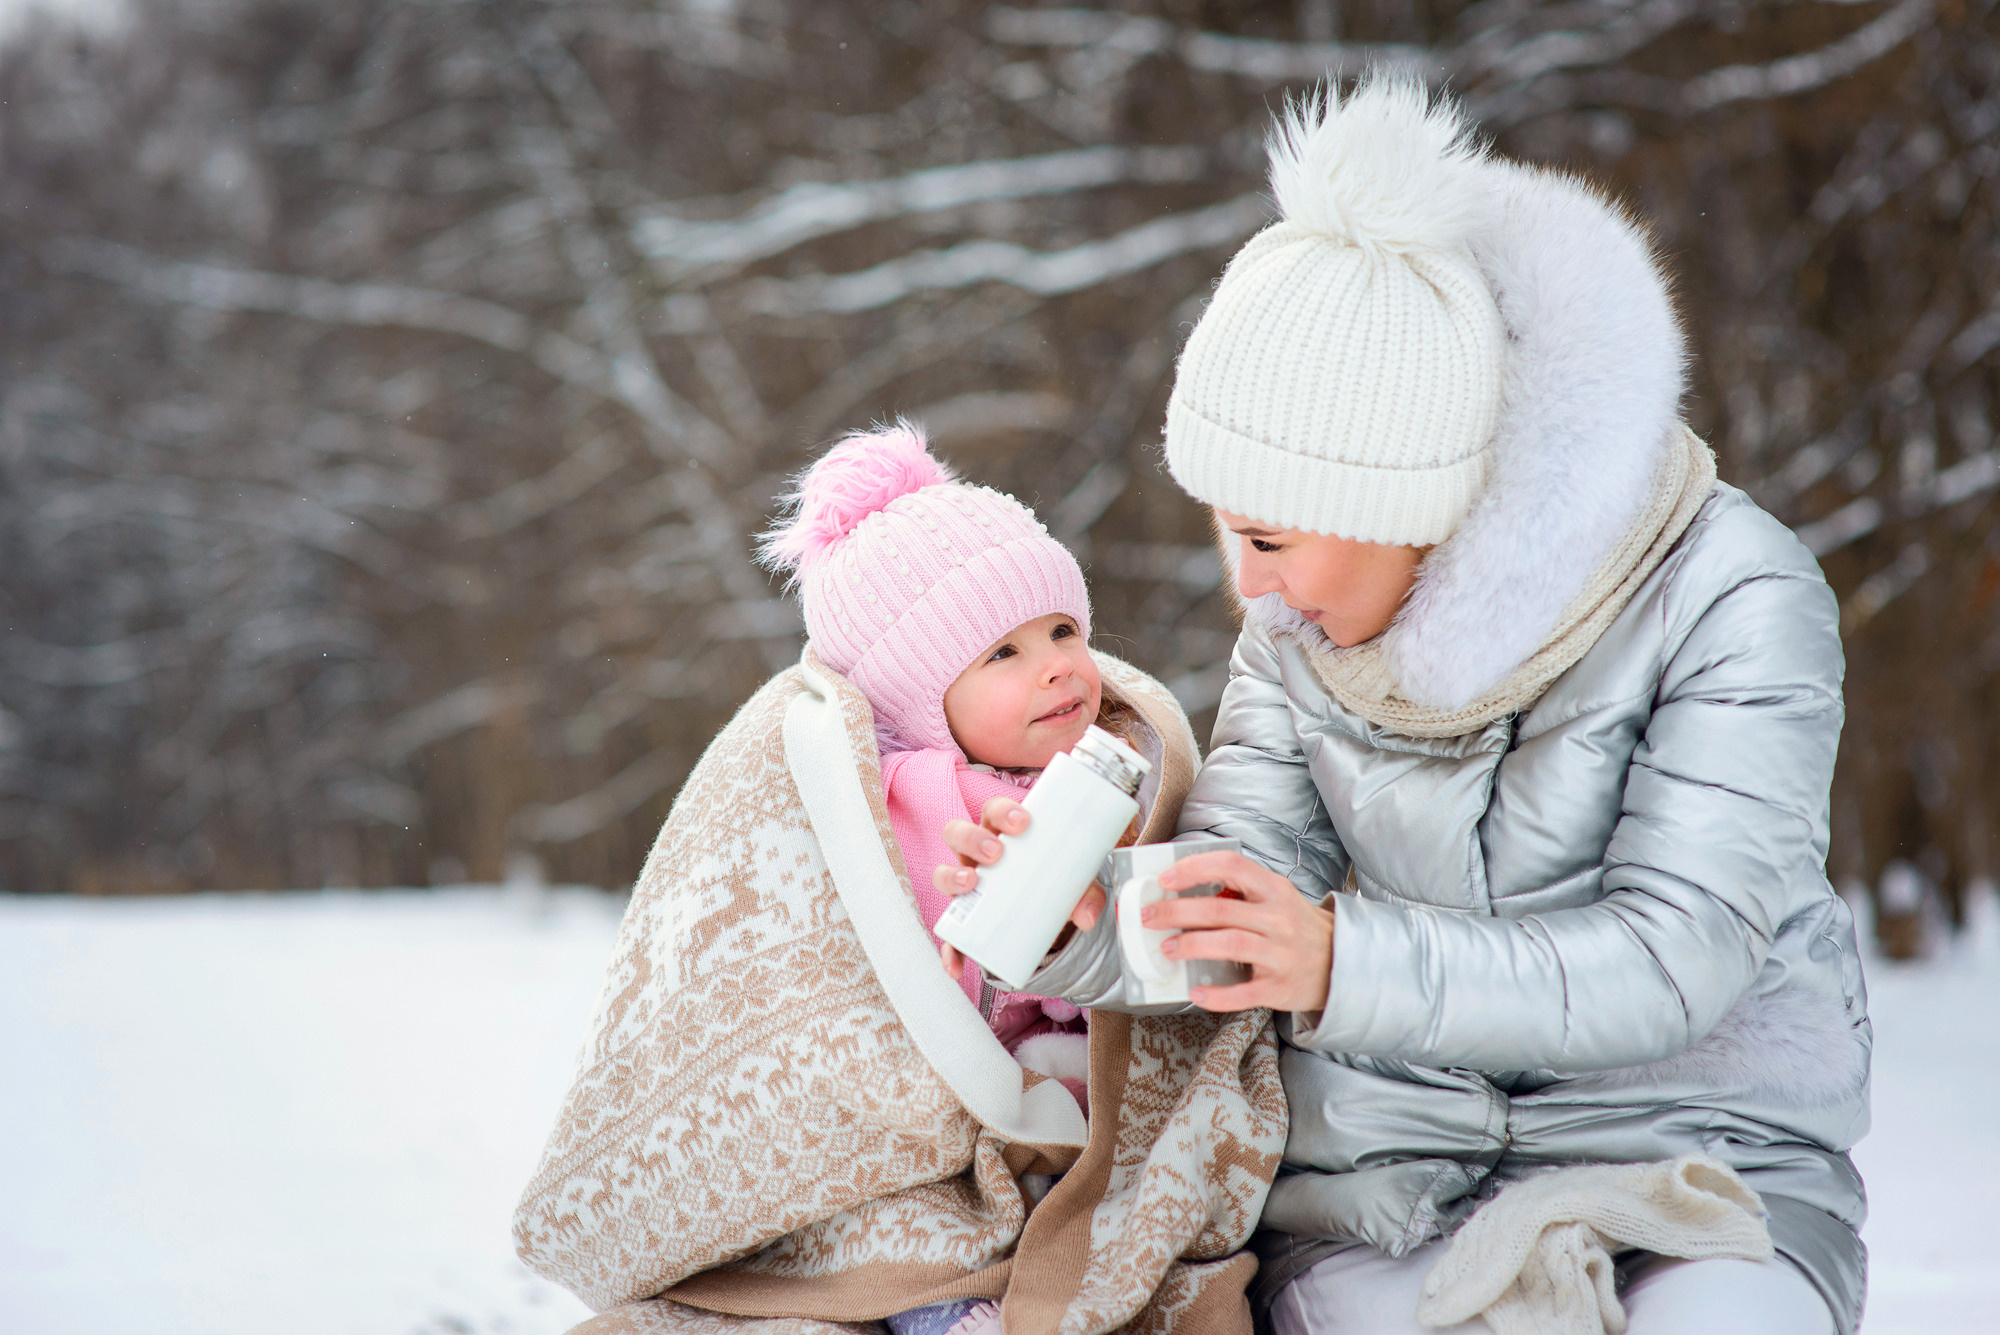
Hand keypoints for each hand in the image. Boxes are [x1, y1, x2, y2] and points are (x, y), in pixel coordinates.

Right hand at [932, 796, 1107, 980]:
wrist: (1046, 918)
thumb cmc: (1052, 883)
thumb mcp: (1073, 885)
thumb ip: (1086, 895)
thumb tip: (1088, 916)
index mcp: (1002, 834)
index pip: (993, 810)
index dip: (1002, 810)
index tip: (1022, 821)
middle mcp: (975, 855)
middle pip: (957, 832)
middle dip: (971, 838)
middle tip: (996, 852)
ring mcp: (965, 885)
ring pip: (942, 873)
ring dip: (951, 876)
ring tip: (971, 884)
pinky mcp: (963, 919)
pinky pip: (949, 934)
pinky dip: (949, 950)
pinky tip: (954, 964)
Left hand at [1146, 851, 1333, 1012]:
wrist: (1341, 964)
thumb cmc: (1296, 928)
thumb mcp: (1276, 898)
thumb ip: (1239, 892)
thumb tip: (1182, 893)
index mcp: (1274, 890)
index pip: (1232, 866)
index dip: (1195, 868)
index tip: (1165, 877)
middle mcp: (1279, 918)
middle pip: (1220, 909)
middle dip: (1177, 912)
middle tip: (1150, 917)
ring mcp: (1281, 954)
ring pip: (1230, 944)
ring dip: (1192, 945)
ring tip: (1166, 950)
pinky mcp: (1280, 988)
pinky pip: (1244, 992)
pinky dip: (1217, 994)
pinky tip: (1196, 992)